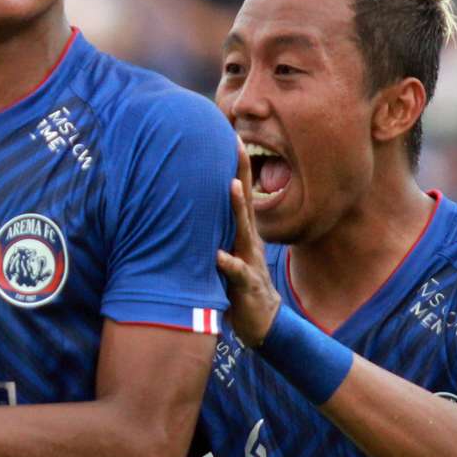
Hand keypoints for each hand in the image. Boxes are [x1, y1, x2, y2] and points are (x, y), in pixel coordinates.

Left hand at [217, 141, 281, 344]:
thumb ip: (216, 230)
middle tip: (236, 146)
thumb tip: (193, 206)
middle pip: (245, 202)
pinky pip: (237, 272)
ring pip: (244, 231)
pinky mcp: (247, 285)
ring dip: (239, 209)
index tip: (230, 137)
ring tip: (233, 187)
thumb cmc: (238, 281)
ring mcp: (250, 260)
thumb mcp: (227, 250)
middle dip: (242, 173)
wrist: (262, 319)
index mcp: (242, 232)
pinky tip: (219, 256)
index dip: (237, 167)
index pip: (240, 194)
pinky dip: (229, 264)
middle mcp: (248, 241)